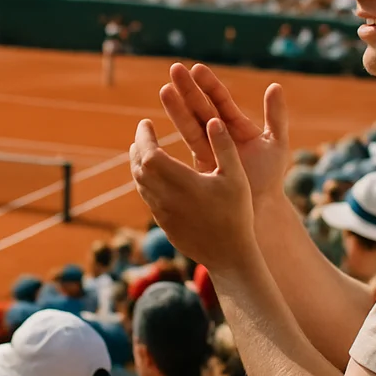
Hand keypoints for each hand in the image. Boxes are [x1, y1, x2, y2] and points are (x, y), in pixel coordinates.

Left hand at [129, 115, 257, 273]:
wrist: (229, 256)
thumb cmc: (237, 214)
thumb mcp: (236, 177)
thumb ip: (224, 146)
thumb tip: (213, 119)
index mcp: (183, 183)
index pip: (149, 154)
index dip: (144, 137)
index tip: (146, 123)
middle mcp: (167, 198)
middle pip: (139, 168)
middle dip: (138, 147)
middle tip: (143, 132)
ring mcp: (162, 214)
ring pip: (140, 184)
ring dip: (138, 164)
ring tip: (143, 149)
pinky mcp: (164, 225)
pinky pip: (147, 197)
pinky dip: (145, 181)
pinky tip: (154, 175)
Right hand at [160, 64, 290, 205]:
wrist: (260, 210)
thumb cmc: (270, 178)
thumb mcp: (277, 143)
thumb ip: (276, 116)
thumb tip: (275, 85)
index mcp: (236, 126)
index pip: (220, 100)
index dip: (209, 84)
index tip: (196, 68)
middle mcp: (219, 134)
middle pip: (201, 107)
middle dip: (187, 89)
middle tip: (173, 69)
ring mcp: (207, 149)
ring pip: (190, 123)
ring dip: (177, 107)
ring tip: (164, 89)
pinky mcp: (198, 164)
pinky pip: (187, 145)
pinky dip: (178, 131)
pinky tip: (166, 121)